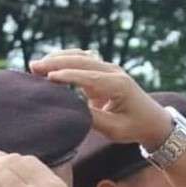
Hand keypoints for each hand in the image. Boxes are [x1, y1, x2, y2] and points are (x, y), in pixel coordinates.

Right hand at [30, 50, 172, 149]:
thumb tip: (69, 109)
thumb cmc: (133, 127)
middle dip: (56, 63)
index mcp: (119, 86)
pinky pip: (82, 60)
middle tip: (33, 68)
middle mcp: (114, 73)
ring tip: (37, 66)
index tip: (48, 77)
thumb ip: (92, 118)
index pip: (89, 77)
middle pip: (82, 61)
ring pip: (81, 57)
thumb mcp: (114, 129)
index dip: (68, 76)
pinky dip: (65, 60)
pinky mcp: (103, 71)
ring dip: (58, 59)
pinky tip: (49, 65)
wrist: (152, 121)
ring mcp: (109, 69)